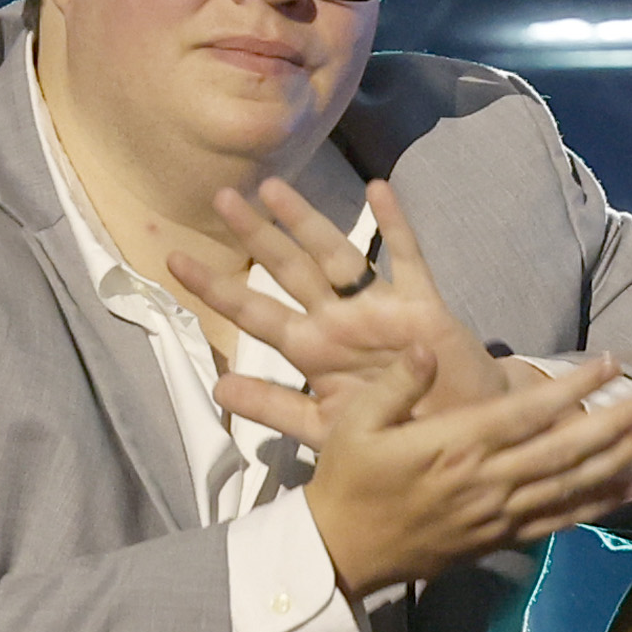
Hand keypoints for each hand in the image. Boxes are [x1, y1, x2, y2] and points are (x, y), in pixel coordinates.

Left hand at [172, 172, 493, 419]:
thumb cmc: (392, 431)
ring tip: (274, 188)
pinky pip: (408, 260)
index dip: (216, 288)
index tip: (173, 261)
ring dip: (308, 221)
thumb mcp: (327, 427)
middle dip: (256, 236)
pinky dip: (395, 226)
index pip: (254, 312)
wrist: (458, 443)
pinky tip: (379, 189)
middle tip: (220, 197)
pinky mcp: (422, 307)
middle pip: (289, 270)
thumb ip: (276, 407)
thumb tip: (217, 389)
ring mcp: (378, 309)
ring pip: (337, 256)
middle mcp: (338, 320)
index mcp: (311, 349)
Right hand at [300, 349, 631, 595]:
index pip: (528, 411)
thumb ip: (397, 384)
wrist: (339, 553)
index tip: (610, 364)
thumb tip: (429, 346)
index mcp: (454, 446)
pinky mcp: (498, 538)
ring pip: (571, 484)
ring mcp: (497, 514)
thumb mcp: (354, 425)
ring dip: (619, 460)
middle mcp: (486, 480)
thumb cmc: (346, 482)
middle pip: (566, 448)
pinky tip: (628, 489)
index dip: (574, 387)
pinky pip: (558, 521)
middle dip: (615, 423)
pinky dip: (597, 505)